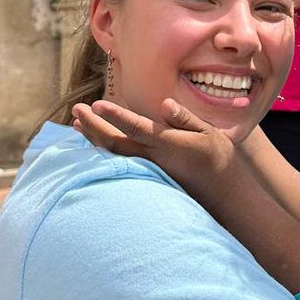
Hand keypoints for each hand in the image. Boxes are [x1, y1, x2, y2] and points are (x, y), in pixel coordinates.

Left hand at [72, 99, 236, 193]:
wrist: (223, 196)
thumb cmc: (217, 158)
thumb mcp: (208, 132)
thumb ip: (184, 118)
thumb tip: (164, 104)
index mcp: (169, 145)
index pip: (137, 129)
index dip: (116, 117)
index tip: (96, 105)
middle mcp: (154, 160)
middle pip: (117, 144)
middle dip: (94, 126)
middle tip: (76, 109)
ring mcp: (148, 172)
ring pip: (114, 156)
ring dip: (94, 139)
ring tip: (76, 124)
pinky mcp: (147, 179)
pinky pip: (118, 164)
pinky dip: (103, 152)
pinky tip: (94, 144)